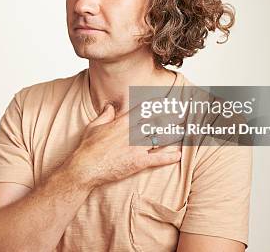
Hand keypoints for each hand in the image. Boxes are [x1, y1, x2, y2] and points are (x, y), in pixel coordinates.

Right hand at [62, 103, 181, 189]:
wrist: (86, 167)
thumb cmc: (88, 147)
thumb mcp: (94, 126)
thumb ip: (105, 115)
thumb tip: (109, 107)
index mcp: (123, 122)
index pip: (144, 109)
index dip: (158, 105)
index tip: (167, 102)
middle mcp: (132, 132)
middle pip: (157, 122)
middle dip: (171, 117)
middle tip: (182, 114)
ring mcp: (137, 147)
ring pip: (161, 138)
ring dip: (173, 135)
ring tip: (183, 131)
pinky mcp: (138, 162)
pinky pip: (158, 159)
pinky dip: (169, 157)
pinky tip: (178, 156)